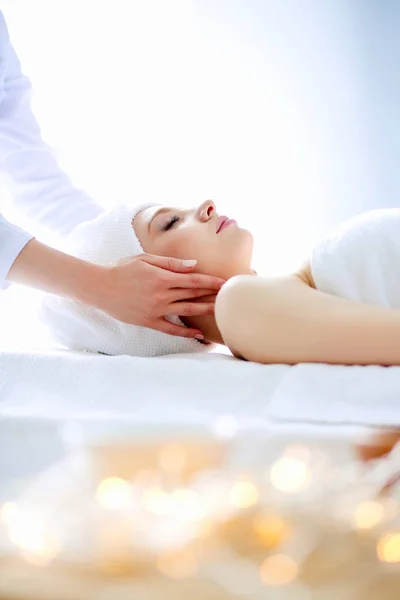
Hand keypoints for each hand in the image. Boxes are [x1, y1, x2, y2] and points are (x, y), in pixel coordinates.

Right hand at [94, 253, 225, 337]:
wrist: (100, 287)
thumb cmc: (122, 269)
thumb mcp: (145, 259)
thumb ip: (170, 263)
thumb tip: (193, 265)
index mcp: (162, 278)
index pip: (193, 280)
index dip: (211, 282)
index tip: (225, 283)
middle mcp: (161, 295)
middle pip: (193, 294)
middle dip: (213, 294)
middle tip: (230, 296)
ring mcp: (156, 309)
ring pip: (186, 310)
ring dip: (205, 310)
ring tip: (221, 311)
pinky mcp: (149, 321)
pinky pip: (171, 328)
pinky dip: (185, 332)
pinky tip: (198, 334)